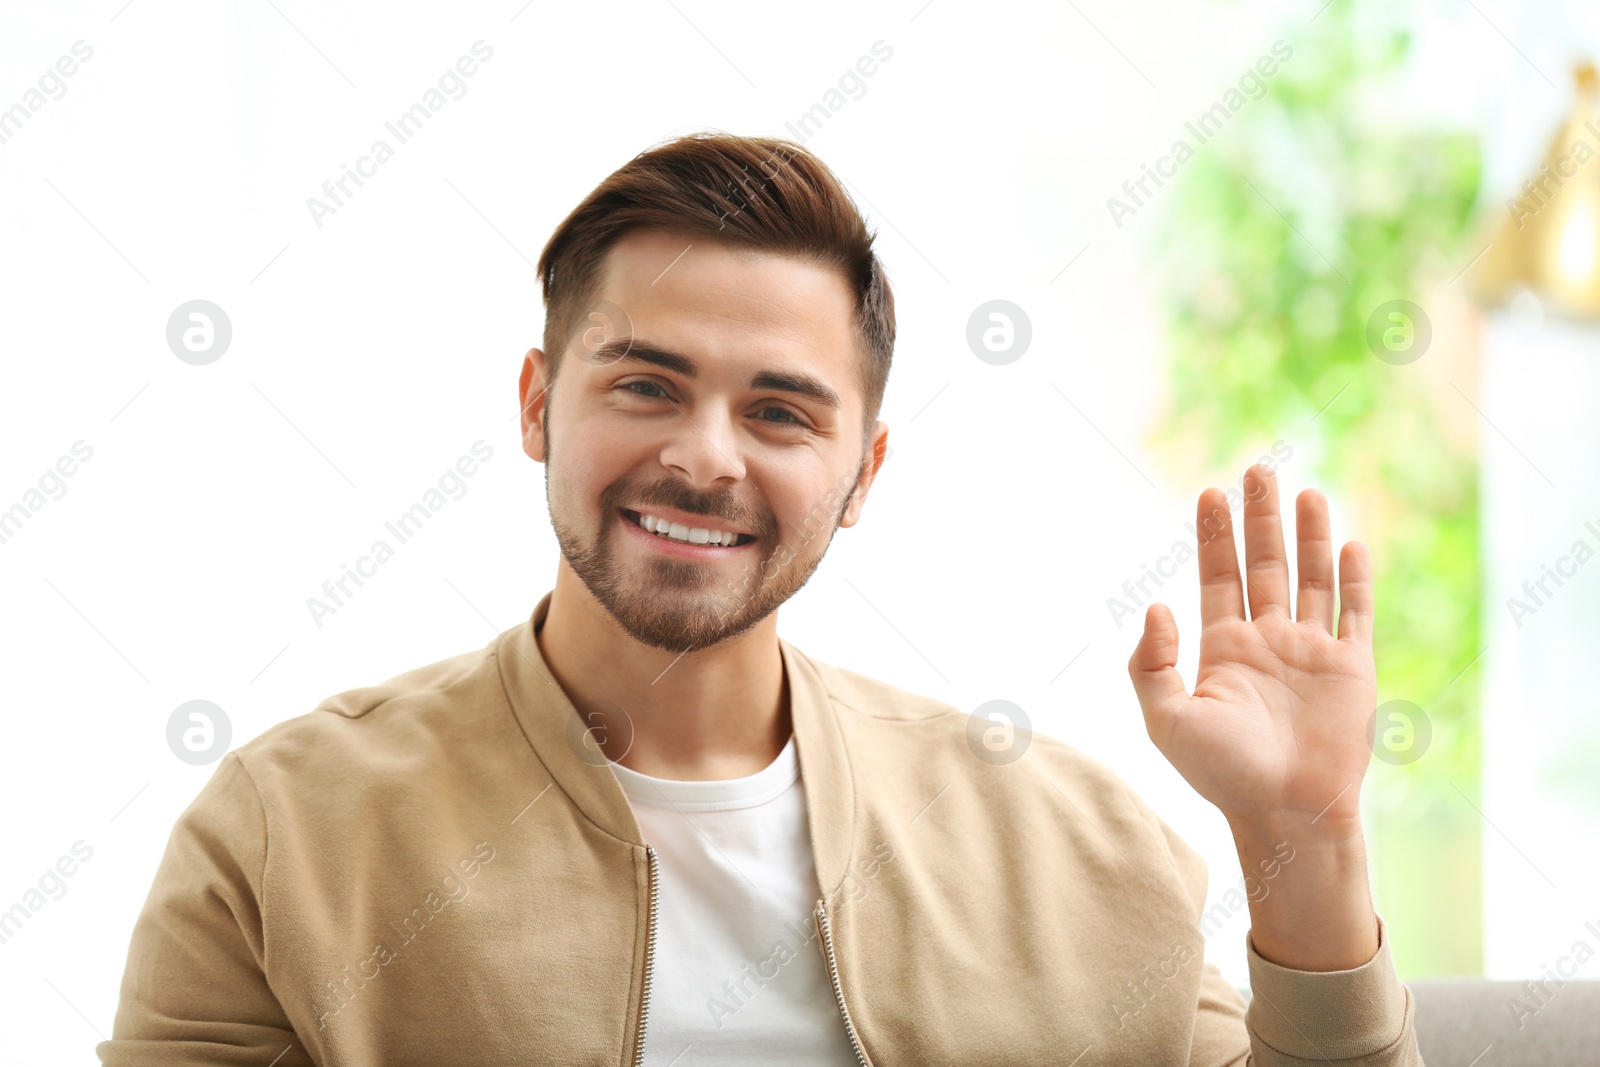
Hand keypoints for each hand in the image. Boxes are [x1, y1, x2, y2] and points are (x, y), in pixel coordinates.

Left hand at [1127, 464, 1375, 832]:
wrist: (1286, 813)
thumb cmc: (1222, 773)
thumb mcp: (1166, 719)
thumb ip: (1151, 663)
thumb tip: (1155, 607)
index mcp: (1223, 649)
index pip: (1217, 577)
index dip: (1213, 536)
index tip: (1210, 492)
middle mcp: (1267, 642)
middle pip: (1263, 565)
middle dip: (1259, 518)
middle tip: (1257, 468)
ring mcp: (1311, 652)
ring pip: (1310, 578)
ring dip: (1309, 536)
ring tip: (1307, 491)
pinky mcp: (1352, 669)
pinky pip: (1356, 614)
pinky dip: (1354, 580)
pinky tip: (1351, 544)